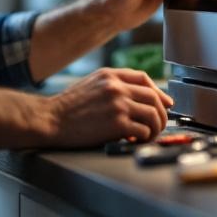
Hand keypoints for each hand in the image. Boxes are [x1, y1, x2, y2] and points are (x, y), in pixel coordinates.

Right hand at [45, 68, 172, 145]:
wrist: (52, 120)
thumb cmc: (68, 107)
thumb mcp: (91, 84)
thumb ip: (112, 86)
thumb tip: (136, 98)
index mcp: (110, 75)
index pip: (143, 78)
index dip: (158, 91)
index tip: (164, 102)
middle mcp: (116, 87)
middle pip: (153, 97)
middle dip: (161, 112)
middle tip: (159, 124)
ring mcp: (118, 104)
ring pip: (153, 114)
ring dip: (155, 127)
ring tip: (148, 135)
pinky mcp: (117, 124)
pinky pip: (143, 130)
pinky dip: (144, 137)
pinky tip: (136, 140)